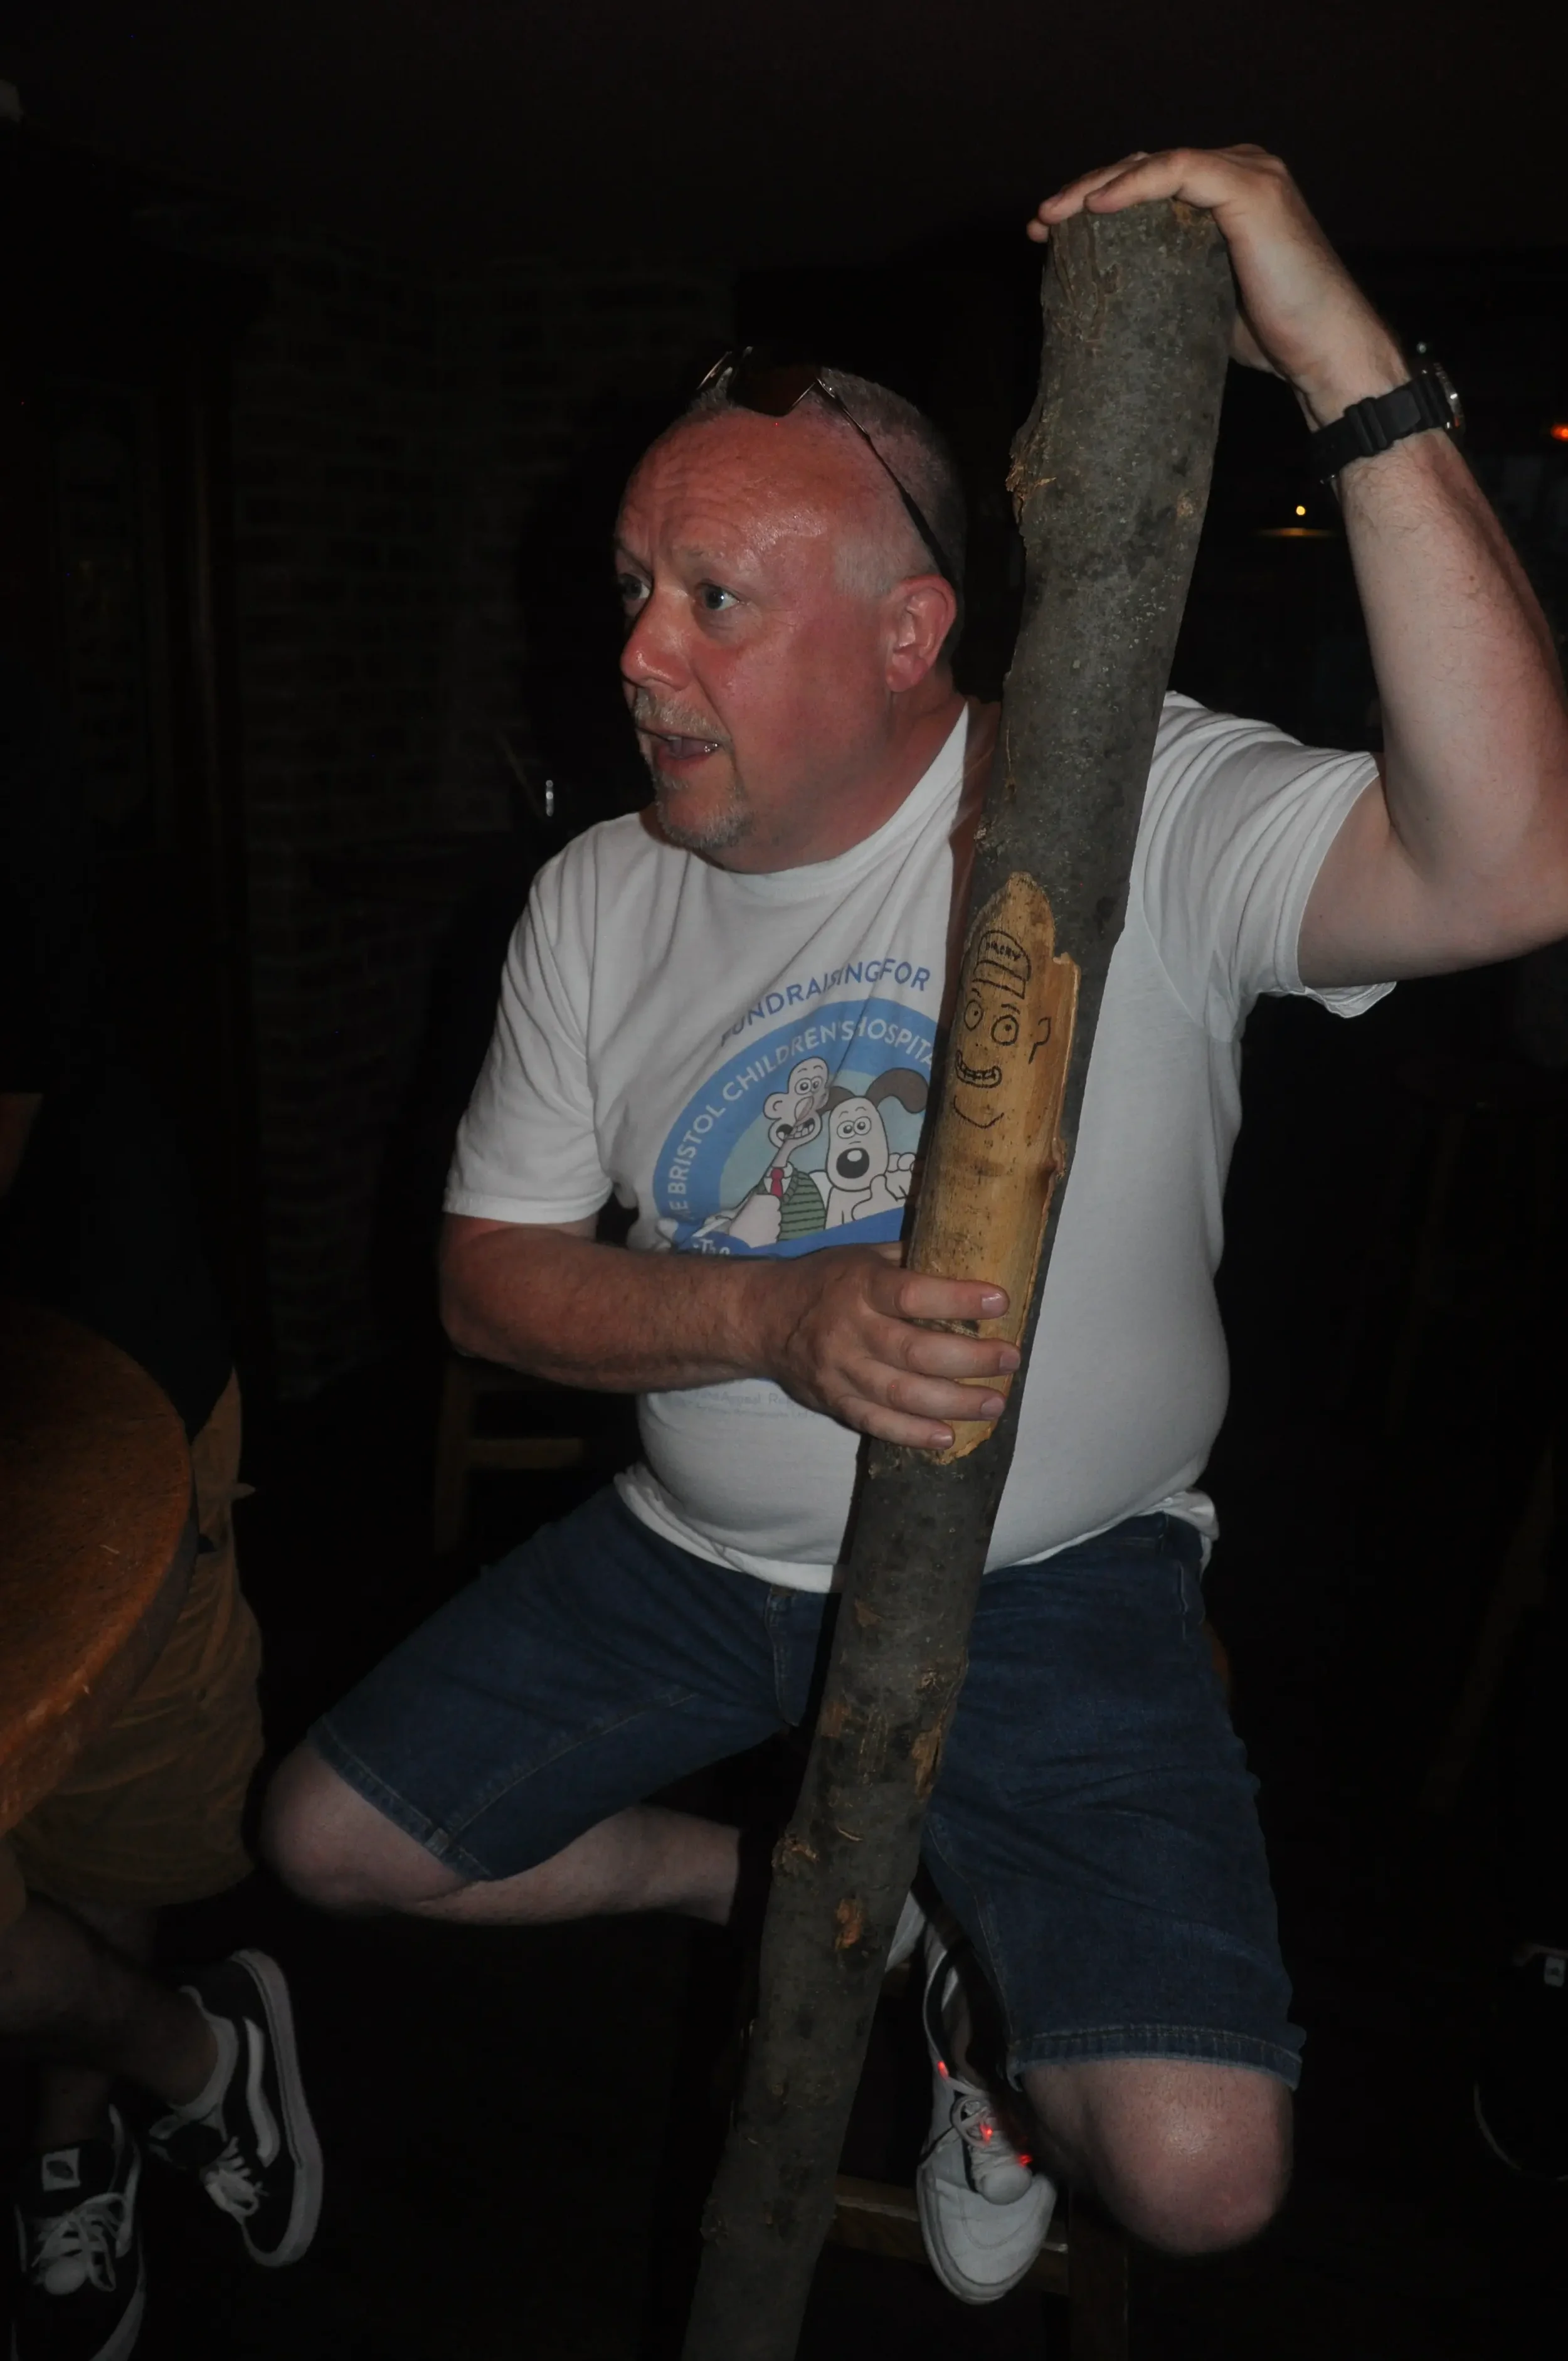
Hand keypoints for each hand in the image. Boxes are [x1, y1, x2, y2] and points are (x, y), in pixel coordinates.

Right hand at [760, 1243, 1018, 1450]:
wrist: (761, 1319)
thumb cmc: (824, 1282)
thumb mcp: (862, 1256)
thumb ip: (909, 1262)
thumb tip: (971, 1257)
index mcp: (859, 1286)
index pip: (912, 1294)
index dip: (958, 1300)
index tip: (1000, 1302)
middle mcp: (849, 1330)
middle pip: (916, 1352)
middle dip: (971, 1359)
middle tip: (1010, 1360)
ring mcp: (840, 1371)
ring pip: (902, 1394)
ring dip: (954, 1402)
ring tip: (994, 1403)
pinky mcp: (834, 1401)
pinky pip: (877, 1423)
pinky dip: (913, 1433)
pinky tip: (948, 1435)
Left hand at [1029, 145, 1405, 425]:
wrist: (1324, 352)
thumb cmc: (1273, 335)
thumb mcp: (1206, 298)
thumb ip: (1174, 277)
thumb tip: (1116, 296)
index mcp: (1228, 191)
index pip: (1150, 182)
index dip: (1096, 200)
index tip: (1047, 233)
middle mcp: (1240, 168)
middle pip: (1145, 167)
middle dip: (1085, 192)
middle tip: (1039, 224)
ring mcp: (1248, 172)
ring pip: (1155, 163)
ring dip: (1096, 186)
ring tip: (1052, 217)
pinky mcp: (1251, 189)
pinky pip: (1179, 172)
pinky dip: (1134, 186)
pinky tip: (1096, 207)